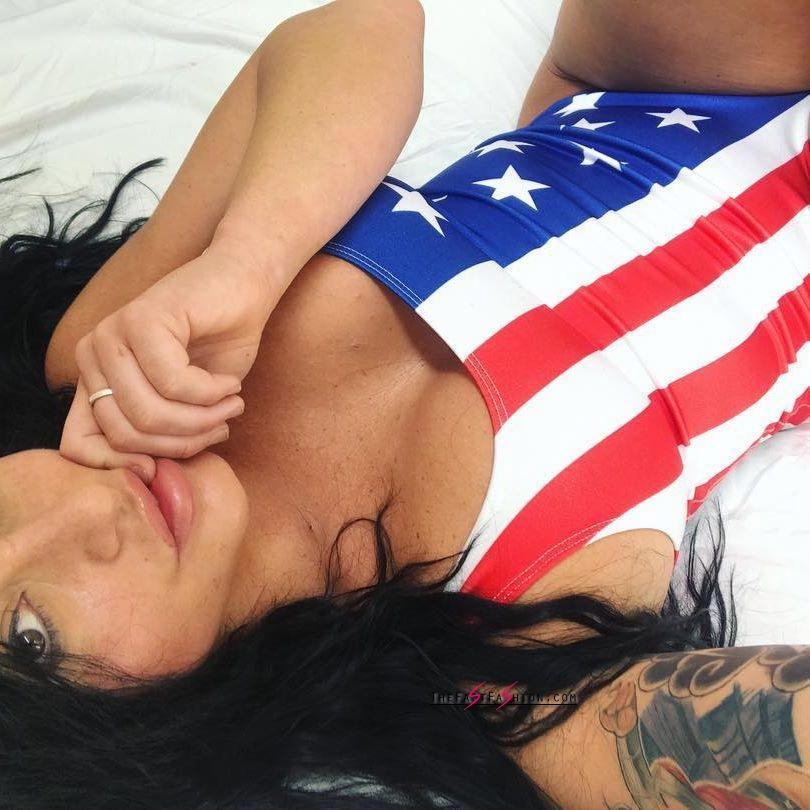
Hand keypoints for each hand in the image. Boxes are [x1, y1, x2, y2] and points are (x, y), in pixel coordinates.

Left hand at [59, 245, 279, 483]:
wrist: (244, 288)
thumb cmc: (219, 347)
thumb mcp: (184, 405)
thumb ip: (159, 435)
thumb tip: (147, 475)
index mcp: (95, 380)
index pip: (79, 446)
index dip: (124, 467)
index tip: (171, 464)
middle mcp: (92, 356)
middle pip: (125, 435)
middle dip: (183, 442)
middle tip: (221, 427)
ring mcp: (112, 334)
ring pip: (149, 413)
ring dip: (204, 419)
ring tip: (231, 406)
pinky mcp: (141, 319)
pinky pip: (174, 384)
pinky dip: (213, 393)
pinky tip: (231, 384)